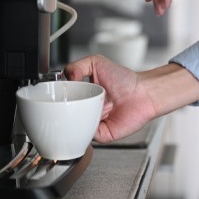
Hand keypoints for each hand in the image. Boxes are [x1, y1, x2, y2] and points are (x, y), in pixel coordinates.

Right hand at [64, 54, 198, 142]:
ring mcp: (93, 122)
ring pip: (75, 126)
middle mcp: (87, 109)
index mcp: (84, 94)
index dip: (59, 97)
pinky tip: (93, 116)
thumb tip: (66, 77)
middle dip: (63, 109)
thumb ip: (77, 66)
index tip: (55, 93)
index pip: (64, 99)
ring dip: (76, 118)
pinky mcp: (102, 134)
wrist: (142, 93)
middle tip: (66, 102)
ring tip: (85, 106)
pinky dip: (86, 127)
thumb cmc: (125, 80)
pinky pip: (87, 135)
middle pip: (66, 114)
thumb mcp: (96, 63)